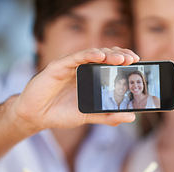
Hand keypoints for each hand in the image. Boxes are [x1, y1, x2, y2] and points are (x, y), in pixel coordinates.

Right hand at [11, 47, 138, 132]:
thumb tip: (132, 117)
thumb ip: (109, 116)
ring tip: (122, 58)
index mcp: (90, 78)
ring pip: (92, 54)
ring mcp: (70, 66)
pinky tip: (100, 56)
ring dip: (108, 54)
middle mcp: (82, 69)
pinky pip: (75, 57)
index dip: (123, 61)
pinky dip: (88, 55)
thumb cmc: (60, 113)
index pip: (110, 64)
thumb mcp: (89, 115)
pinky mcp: (58, 66)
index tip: (137, 64)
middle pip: (105, 56)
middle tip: (133, 60)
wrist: (35, 116)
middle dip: (120, 56)